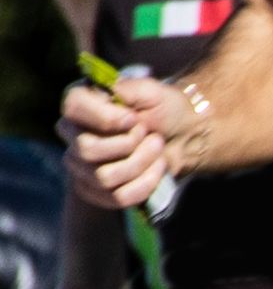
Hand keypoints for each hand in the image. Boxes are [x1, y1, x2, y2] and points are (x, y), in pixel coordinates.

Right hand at [62, 69, 195, 210]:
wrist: (184, 137)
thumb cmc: (163, 109)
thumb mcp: (149, 90)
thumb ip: (127, 91)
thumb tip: (120, 116)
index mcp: (79, 102)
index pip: (72, 108)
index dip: (107, 119)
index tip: (134, 119)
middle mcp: (72, 132)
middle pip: (86, 150)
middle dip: (130, 146)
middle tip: (151, 136)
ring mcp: (79, 164)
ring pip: (103, 177)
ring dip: (142, 165)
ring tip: (158, 151)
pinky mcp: (95, 190)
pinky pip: (116, 197)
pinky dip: (145, 186)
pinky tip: (156, 171)